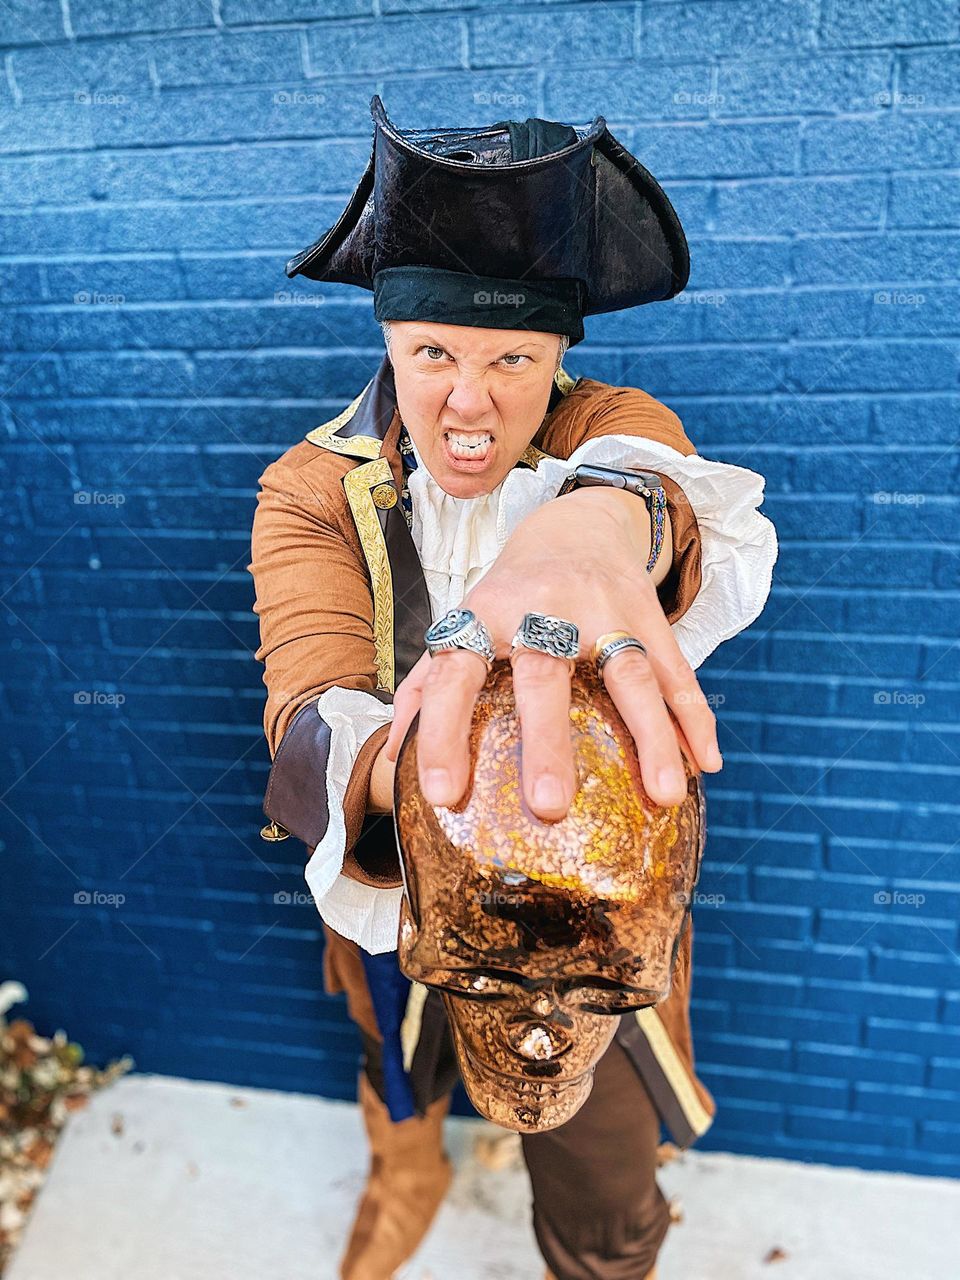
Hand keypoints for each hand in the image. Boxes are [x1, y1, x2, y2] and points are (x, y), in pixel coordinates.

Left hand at [382, 489, 721, 818]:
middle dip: (547, 742)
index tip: (441, 794)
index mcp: (485, 615)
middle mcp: (543, 608)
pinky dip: (693, 717)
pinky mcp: (648, 614)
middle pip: (545, 674)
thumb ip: (427, 684)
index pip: (455, 675)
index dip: (442, 732)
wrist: (574, 524)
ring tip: (664, 796)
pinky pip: (677, 671)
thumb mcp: (463, 623)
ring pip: (629, 674)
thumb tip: (390, 755)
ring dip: (650, 737)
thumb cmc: (507, 595)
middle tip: (551, 807)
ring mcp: (603, 608)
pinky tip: (705, 763)